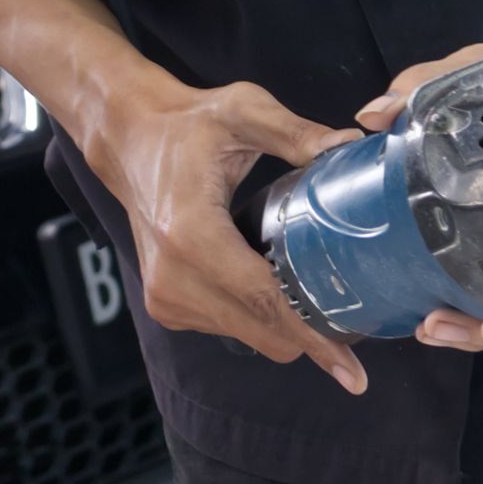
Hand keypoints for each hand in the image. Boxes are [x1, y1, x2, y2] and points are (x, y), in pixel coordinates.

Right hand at [86, 76, 368, 392]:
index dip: (315, 336)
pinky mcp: (165, 305)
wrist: (129, 142)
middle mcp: (174, 278)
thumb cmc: (186, 126)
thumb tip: (352, 148)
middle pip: (264, 333)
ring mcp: (166, 297)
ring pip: (250, 336)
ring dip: (284, 324)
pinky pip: (231, 327)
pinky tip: (270, 280)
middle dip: (311, 334)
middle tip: (353, 317)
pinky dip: (258, 316)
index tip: (352, 372)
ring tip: (309, 286)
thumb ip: (297, 133)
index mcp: (192, 235)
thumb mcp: (242, 111)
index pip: (266, 301)